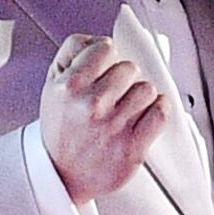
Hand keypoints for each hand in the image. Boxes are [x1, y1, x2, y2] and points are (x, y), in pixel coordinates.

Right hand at [40, 33, 169, 205]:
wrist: (61, 175)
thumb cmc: (61, 128)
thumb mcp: (52, 85)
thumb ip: (71, 53)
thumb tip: (99, 39)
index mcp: (68, 86)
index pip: (105, 48)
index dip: (106, 58)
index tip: (104, 70)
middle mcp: (90, 105)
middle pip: (130, 67)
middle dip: (124, 79)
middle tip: (114, 94)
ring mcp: (112, 127)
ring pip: (147, 88)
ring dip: (141, 96)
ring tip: (128, 107)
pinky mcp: (132, 148)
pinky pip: (161, 112)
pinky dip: (159, 110)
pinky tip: (147, 115)